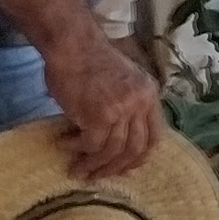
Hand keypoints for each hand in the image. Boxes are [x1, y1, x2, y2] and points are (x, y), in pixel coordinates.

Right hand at [44, 31, 164, 180]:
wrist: (71, 42)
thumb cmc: (88, 59)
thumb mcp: (120, 81)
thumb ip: (124, 107)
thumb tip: (114, 142)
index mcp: (149, 94)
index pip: (154, 136)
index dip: (140, 157)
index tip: (125, 169)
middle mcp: (140, 102)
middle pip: (135, 148)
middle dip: (115, 168)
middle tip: (97, 176)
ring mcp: (122, 109)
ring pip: (113, 151)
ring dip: (93, 164)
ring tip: (76, 169)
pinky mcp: (100, 114)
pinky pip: (91, 144)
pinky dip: (77, 148)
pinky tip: (64, 144)